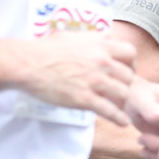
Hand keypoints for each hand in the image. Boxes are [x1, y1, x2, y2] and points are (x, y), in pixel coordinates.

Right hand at [15, 31, 136, 122]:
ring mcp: (95, 81)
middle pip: (129, 76)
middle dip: (126, 83)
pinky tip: (122, 122)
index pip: (130, 52)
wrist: (29, 64)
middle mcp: (102, 62)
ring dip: (122, 101)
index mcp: (99, 45)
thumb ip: (92, 38)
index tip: (125, 69)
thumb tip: (104, 36)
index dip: (130, 63)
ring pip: (123, 93)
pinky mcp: (85, 99)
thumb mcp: (72, 36)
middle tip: (120, 89)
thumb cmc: (45, 49)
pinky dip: (119, 118)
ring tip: (120, 105)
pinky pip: (110, 111)